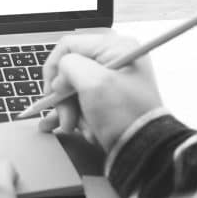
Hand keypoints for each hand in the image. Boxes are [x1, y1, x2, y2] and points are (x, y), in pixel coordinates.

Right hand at [39, 33, 162, 150]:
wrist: (145, 150)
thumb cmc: (125, 115)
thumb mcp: (93, 82)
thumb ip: (68, 66)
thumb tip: (60, 76)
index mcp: (115, 47)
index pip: (68, 46)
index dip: (54, 68)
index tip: (51, 91)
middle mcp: (115, 61)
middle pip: (70, 70)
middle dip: (63, 97)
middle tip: (66, 116)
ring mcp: (112, 82)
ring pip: (74, 90)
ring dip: (70, 111)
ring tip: (75, 127)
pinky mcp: (110, 100)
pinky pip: (83, 102)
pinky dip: (76, 116)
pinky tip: (72, 127)